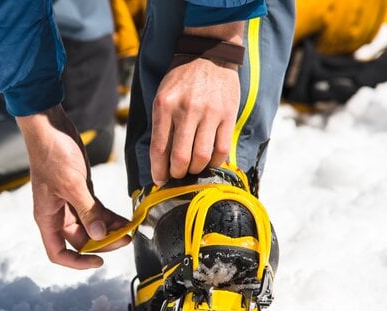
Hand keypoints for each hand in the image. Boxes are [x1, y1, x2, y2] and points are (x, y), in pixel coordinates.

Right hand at [16, 105, 130, 268]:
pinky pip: (96, 211)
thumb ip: (88, 211)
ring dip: (109, 230)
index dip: (77, 262)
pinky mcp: (80, 191)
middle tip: (124, 239)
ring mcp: (69, 203)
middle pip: (80, 240)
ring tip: (129, 229)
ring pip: (90, 226)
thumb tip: (100, 235)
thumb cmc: (52, 154)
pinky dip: (109, 216)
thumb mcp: (72, 184)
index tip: (98, 262)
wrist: (50, 127)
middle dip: (102, 242)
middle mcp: (57, 214)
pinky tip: (124, 218)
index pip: (58, 252)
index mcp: (47, 217)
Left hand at [150, 22, 243, 185]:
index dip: (158, 171)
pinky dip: (215, 162)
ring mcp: (209, 113)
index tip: (160, 180)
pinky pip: (222, 149)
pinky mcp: (227, 115)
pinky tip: (210, 161)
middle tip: (178, 175)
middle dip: (177, 173)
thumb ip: (162, 125)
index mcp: (165, 106)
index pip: (159, 148)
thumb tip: (161, 159)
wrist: (209, 54)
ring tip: (193, 168)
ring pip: (202, 156)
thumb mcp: (163, 96)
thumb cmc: (182, 79)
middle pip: (181, 157)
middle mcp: (186, 110)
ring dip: (196, 169)